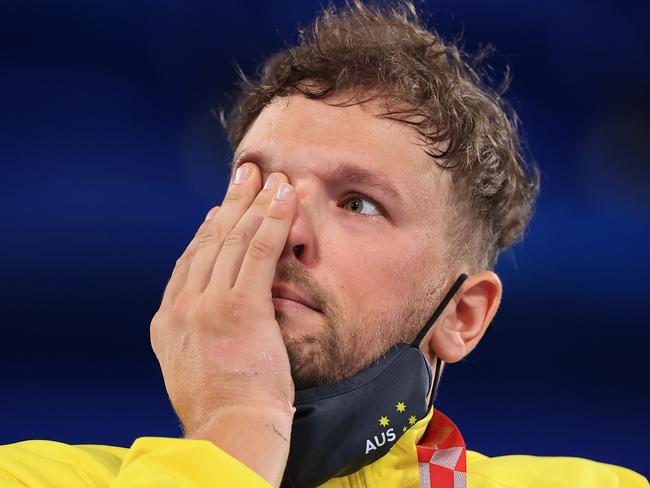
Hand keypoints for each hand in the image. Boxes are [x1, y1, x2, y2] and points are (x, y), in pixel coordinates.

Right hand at [149, 163, 296, 485]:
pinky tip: (284, 196)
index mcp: (167, 320)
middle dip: (231, 202)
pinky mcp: (240, 308)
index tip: (222, 209)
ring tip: (270, 177)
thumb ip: (195, 335)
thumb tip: (207, 318)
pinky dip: (272, 218)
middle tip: (246, 174)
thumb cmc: (222, 409)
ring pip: (234, 238)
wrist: (229, 432)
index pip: (189, 261)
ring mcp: (208, 304)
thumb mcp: (193, 368)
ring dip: (254, 202)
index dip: (209, 230)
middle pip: (210, 240)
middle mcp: (183, 305)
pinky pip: (259, 250)